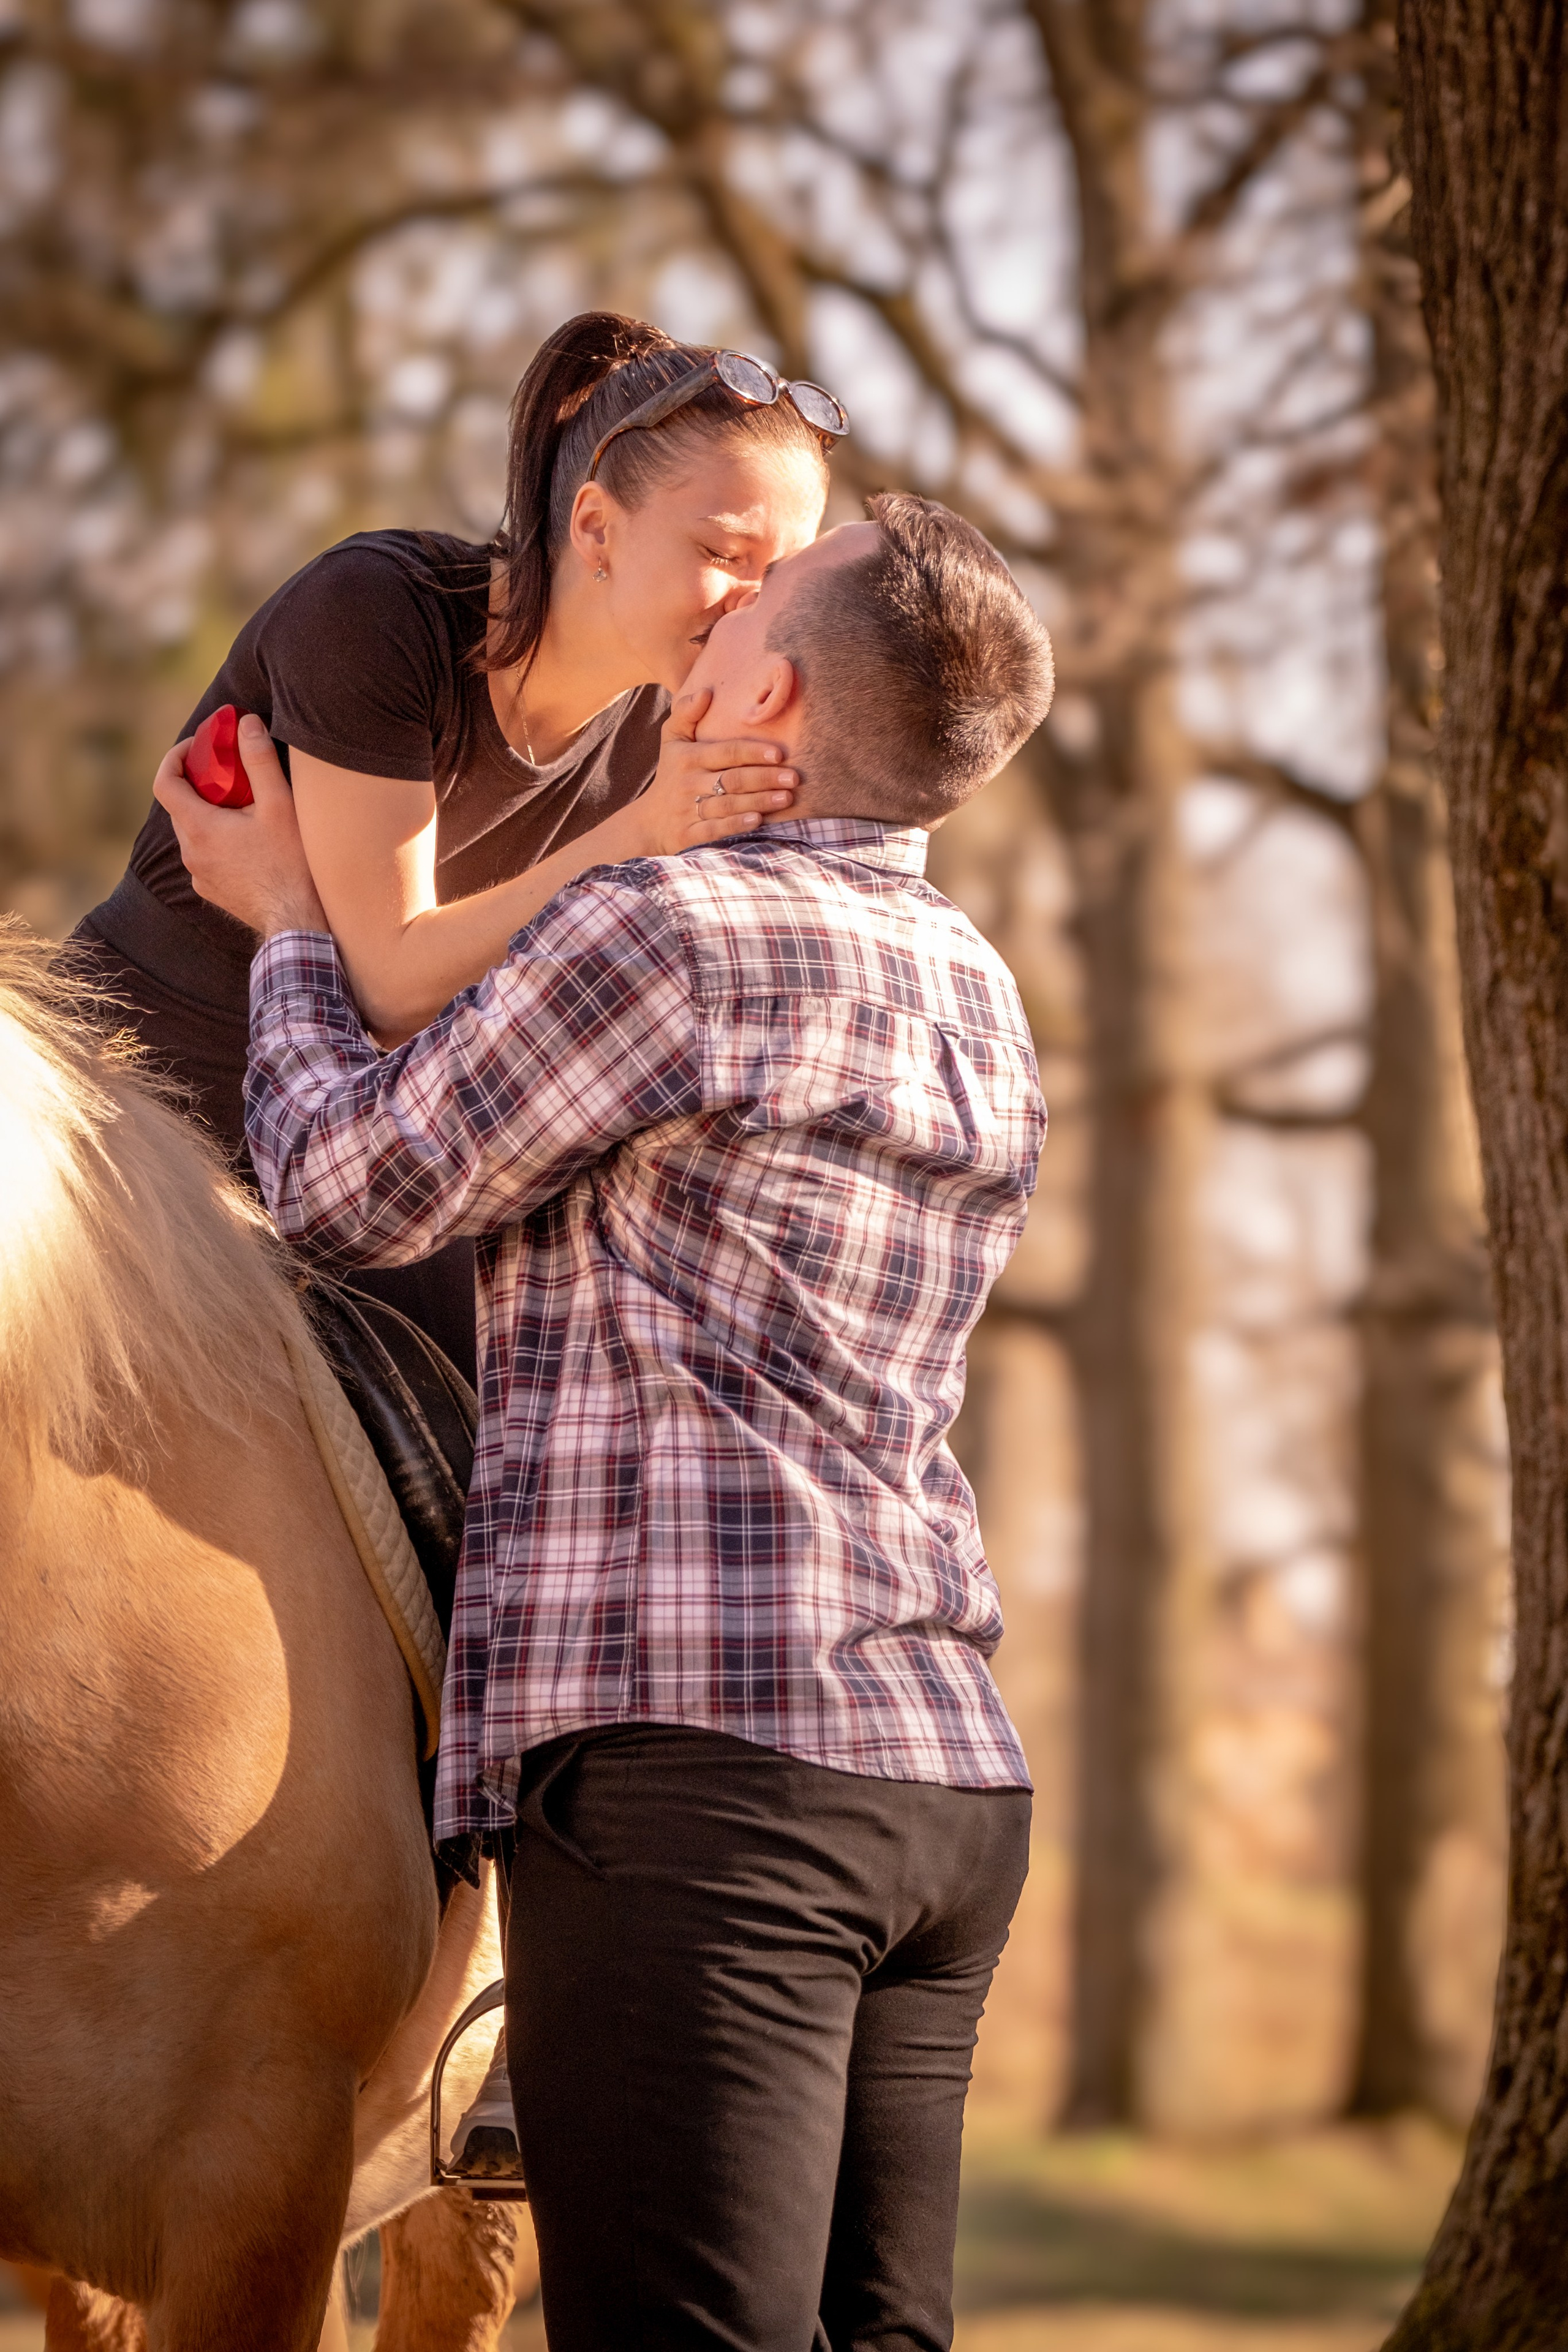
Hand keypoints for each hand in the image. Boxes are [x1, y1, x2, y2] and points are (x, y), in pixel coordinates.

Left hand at [152, 715, 328, 939]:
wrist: (297, 923)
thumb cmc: (291, 865)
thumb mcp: (280, 806)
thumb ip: (260, 761)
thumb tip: (246, 725)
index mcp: (199, 828)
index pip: (164, 782)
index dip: (176, 757)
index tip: (200, 746)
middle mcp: (191, 853)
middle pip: (180, 806)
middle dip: (200, 783)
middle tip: (231, 772)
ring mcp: (199, 875)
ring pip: (194, 832)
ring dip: (211, 813)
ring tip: (245, 807)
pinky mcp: (212, 891)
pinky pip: (206, 856)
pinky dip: (219, 840)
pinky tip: (250, 841)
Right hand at [625, 688, 797, 856]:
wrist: (650, 822)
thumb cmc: (671, 774)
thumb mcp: (671, 739)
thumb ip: (686, 712)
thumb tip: (707, 692)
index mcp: (688, 757)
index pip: (726, 752)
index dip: (753, 752)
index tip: (780, 754)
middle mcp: (689, 784)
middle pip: (732, 780)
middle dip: (765, 778)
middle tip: (794, 778)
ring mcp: (689, 811)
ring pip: (729, 805)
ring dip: (759, 802)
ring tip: (786, 798)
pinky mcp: (690, 835)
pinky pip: (716, 830)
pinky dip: (736, 825)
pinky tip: (758, 821)